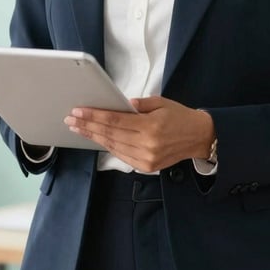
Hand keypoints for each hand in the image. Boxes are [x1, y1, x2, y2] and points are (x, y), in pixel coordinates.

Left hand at [64, 96, 214, 172]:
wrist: (199, 137)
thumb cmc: (180, 116)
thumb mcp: (161, 102)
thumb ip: (139, 104)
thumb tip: (120, 104)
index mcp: (150, 126)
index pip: (115, 121)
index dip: (94, 116)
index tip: (78, 112)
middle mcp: (147, 145)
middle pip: (110, 135)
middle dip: (88, 126)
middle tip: (71, 120)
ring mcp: (146, 159)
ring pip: (113, 147)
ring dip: (94, 137)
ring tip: (79, 129)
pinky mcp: (147, 167)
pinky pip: (122, 156)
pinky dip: (108, 146)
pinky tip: (97, 139)